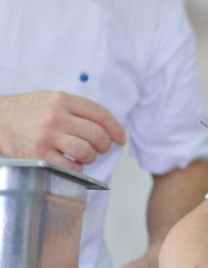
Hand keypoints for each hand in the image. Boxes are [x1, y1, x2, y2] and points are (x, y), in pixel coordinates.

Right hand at [0, 91, 125, 170]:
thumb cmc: (27, 111)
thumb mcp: (51, 99)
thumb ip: (76, 109)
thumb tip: (107, 126)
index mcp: (62, 99)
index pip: (100, 114)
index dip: (116, 128)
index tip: (120, 138)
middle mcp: (56, 116)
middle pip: (97, 134)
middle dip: (105, 145)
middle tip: (102, 148)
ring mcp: (46, 136)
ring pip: (86, 151)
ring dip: (91, 157)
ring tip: (85, 155)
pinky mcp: (37, 155)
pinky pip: (70, 167)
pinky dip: (77, 168)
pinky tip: (72, 163)